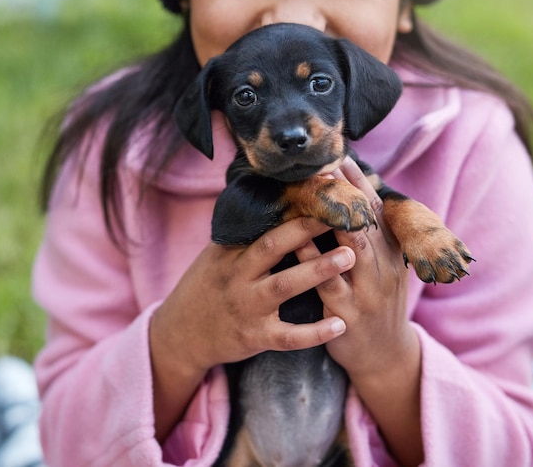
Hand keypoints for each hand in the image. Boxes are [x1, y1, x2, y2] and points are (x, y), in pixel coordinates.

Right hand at [149, 216, 354, 440]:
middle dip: (307, 230)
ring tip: (349, 257)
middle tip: (341, 218)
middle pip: (273, 247)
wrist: (182, 334)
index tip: (322, 195)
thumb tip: (275, 198)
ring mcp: (247, 307)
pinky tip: (340, 324)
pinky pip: (288, 336)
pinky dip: (314, 333)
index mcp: (232, 252)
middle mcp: (239, 276)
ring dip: (318, 270)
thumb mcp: (218, 255)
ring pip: (285, 286)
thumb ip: (244, 234)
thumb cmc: (208, 286)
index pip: (265, 225)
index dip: (294, 210)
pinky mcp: (254, 337)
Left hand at [297, 157, 413, 375]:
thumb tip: (356, 195)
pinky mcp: (349, 316)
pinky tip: (297, 243)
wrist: (385, 355)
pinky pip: (330, 285)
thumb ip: (372, 235)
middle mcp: (385, 269)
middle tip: (323, 165)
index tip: (342, 157)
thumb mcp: (385, 267)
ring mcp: (368, 293)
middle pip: (365, 223)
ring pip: (353, 249)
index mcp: (392, 254)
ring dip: (333, 220)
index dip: (360, 183)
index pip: (377, 210)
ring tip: (313, 194)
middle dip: (346, 193)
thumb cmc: (377, 301)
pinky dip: (314, 262)